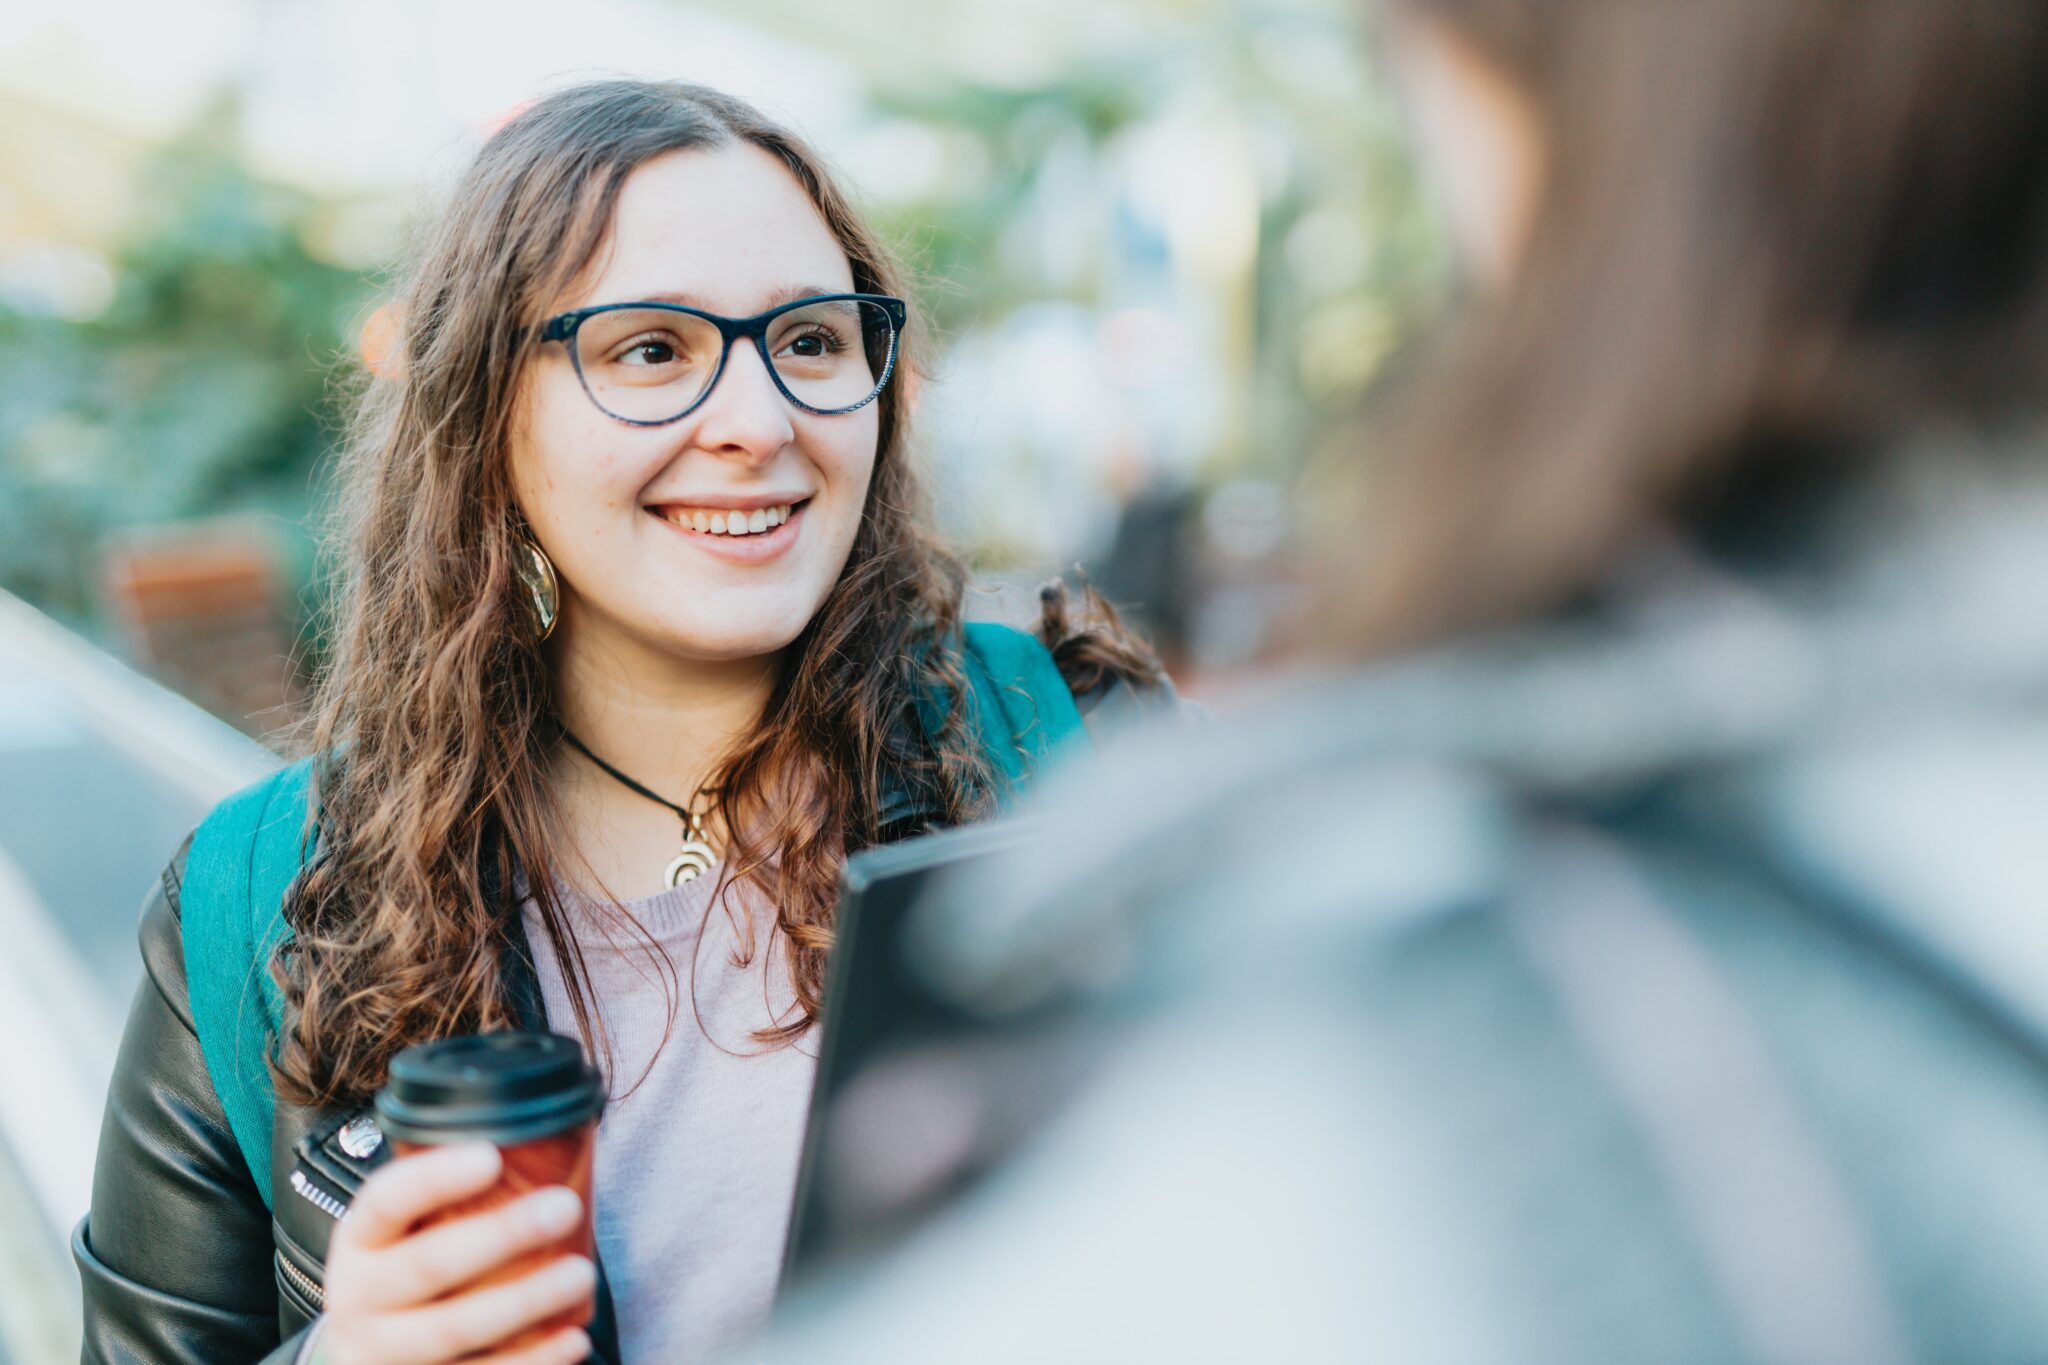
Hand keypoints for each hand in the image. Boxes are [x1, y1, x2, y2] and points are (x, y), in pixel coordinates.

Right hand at [314, 1141, 595, 1364]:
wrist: (365, 1353)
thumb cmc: (406, 1267)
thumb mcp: (405, 1229)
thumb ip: (450, 1194)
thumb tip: (545, 1129)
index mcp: (361, 1240)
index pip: (387, 1200)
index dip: (436, 1178)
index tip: (492, 1156)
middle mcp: (360, 1297)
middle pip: (428, 1265)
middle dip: (502, 1235)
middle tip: (566, 1207)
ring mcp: (385, 1352)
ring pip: (454, 1329)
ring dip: (526, 1301)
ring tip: (582, 1274)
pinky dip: (532, 1361)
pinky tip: (573, 1339)